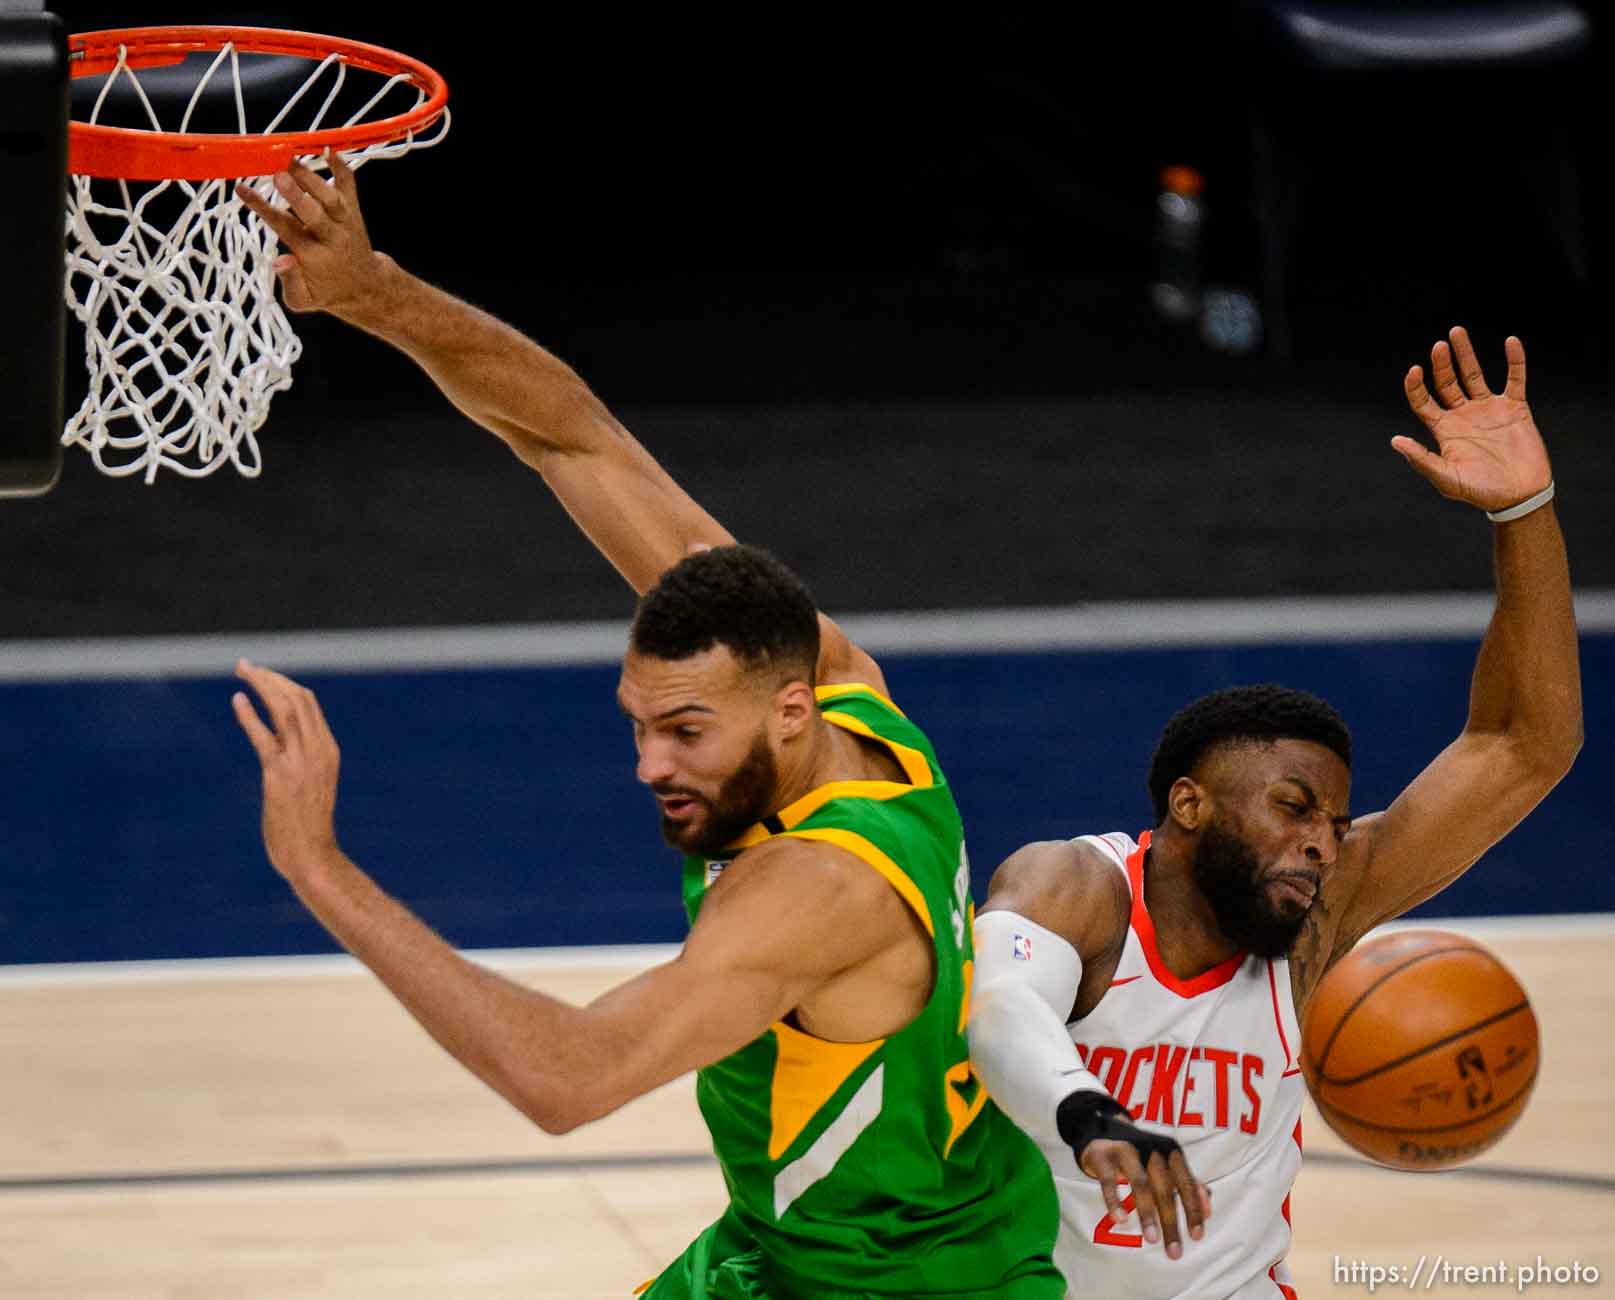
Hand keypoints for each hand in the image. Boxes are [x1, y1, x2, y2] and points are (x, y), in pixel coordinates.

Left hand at [232, 659, 342, 879]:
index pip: (309, 703)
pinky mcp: (279, 776)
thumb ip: (297, 759)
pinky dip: (250, 716)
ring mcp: (300, 762)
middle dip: (270, 677)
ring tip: (242, 672)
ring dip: (261, 686)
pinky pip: (264, 737)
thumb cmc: (308, 825)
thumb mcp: (311, 784)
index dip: (283, 683)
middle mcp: (317, 750)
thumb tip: (273, 740)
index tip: (262, 674)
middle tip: (245, 665)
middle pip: (296, 699)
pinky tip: (238, 700)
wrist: (313, 856)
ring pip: (283, 710)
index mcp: (328, 750)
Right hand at [235, 151, 389, 319]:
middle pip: (315, 213)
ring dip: (312, 177)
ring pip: (332, 198)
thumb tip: (280, 261)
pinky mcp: (354, 211)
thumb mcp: (303, 300)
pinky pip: (349, 186)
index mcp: (314, 257)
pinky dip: (341, 168)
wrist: (365, 287)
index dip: (263, 209)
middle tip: (278, 174)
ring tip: (289, 157)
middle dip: (297, 195)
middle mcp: (332, 237)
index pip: (285, 229)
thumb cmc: (325, 291)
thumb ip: (289, 282)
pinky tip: (326, 149)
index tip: (241, 189)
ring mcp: (345, 222)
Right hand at [1060, 1093, 1210, 1258]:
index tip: (1197, 1236)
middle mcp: (1152, 1149)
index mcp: (1171, 1153)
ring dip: (1147, 1213)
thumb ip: (1188, 1185)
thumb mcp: (1166, 1167)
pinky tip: (1120, 1219)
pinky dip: (1115, 1200)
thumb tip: (1208, 1211)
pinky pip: (1109, 1180)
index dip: (1193, 1210)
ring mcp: (1127, 1150)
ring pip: (1140, 1184)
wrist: (1102, 1132)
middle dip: (1171, 1222)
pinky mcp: (1103, 1156)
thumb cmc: (1141, 1156)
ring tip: (1152, 1239)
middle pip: (1165, 1188)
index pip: (1186, 1184)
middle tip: (1175, 1251)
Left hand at [1395, 327, 1552, 512]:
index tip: (1414, 370)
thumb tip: (1394, 440)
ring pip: (1474, 374)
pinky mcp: (1515, 407)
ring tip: (1456, 332)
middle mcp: (1463, 415)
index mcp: (1443, 429)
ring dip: (1466, 354)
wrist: (1519, 496)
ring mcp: (1489, 409)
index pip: (1423, 401)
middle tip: (1439, 345)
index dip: (1416, 385)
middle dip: (1441, 363)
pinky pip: (1515, 378)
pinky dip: (1515, 360)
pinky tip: (1511, 341)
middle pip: (1447, 382)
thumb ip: (1422, 459)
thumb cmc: (1480, 491)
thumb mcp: (1446, 478)